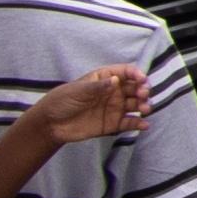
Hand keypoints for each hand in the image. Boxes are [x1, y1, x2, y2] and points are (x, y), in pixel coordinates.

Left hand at [18, 64, 153, 149]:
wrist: (51, 124)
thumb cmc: (62, 100)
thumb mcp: (78, 90)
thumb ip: (98, 87)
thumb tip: (116, 80)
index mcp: (105, 78)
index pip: (125, 72)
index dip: (136, 74)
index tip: (142, 79)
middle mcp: (114, 91)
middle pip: (134, 88)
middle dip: (142, 90)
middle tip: (143, 95)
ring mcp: (115, 108)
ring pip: (135, 104)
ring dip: (143, 105)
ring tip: (145, 109)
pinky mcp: (113, 124)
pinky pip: (129, 123)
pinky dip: (138, 124)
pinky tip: (144, 125)